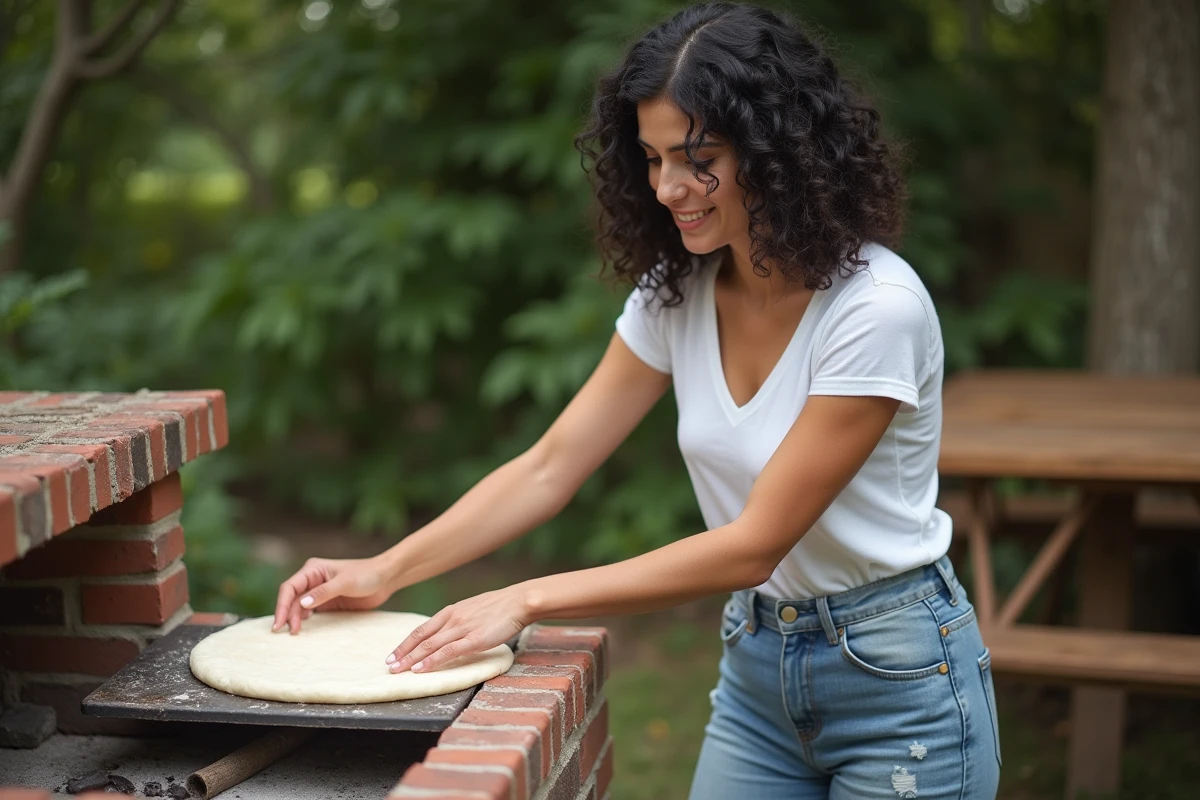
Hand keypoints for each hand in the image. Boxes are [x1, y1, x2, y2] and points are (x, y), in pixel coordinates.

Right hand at [272, 556, 394, 633]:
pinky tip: (303, 628)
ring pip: (299, 606)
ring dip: (295, 618)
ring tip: (294, 632)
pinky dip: (304, 620)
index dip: (282, 605)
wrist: (385, 578)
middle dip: (288, 614)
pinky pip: (310, 612)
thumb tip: (302, 604)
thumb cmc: (366, 575)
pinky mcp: (327, 601)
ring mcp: (318, 591)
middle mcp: (312, 579)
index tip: (279, 623)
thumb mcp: (345, 583)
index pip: (289, 588)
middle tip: (290, 632)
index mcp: (313, 569)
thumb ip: (323, 593)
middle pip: (292, 598)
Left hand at [386, 584, 532, 673]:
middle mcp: (452, 619)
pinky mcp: (474, 639)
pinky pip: (448, 652)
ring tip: (398, 671)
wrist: (518, 601)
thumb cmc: (499, 607)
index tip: (393, 654)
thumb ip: (458, 620)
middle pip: (420, 638)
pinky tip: (421, 669)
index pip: (421, 629)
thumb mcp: (472, 609)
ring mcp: (462, 629)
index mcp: (451, 611)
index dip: (405, 643)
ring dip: (411, 659)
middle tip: (388, 666)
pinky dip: (432, 661)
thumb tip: (448, 633)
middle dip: (403, 653)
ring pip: (430, 645)